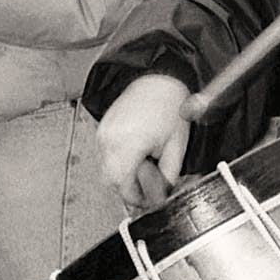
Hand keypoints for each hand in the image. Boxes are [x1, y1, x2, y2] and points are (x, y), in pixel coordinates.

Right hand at [96, 74, 191, 209]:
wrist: (158, 79)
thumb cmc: (170, 106)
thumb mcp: (177, 146)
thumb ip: (169, 175)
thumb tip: (162, 194)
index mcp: (129, 144)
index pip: (124, 185)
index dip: (136, 198)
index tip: (147, 201)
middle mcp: (110, 139)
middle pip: (110, 180)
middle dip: (127, 188)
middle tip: (145, 188)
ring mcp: (103, 133)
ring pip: (105, 169)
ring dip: (121, 175)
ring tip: (142, 167)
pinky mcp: (102, 128)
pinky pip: (104, 154)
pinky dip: (117, 161)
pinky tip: (134, 154)